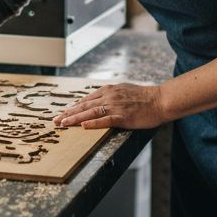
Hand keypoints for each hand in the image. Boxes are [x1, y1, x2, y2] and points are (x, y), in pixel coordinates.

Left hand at [53, 83, 168, 129]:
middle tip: (56, 120)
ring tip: (63, 123)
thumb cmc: (145, 98)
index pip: (87, 99)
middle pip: (84, 105)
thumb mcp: (124, 91)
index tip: (63, 112)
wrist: (161, 100)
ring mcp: (116, 106)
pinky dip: (93, 123)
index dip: (74, 106)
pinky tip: (83, 126)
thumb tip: (100, 101)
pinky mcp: (123, 116)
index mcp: (109, 90)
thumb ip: (111, 95)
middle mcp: (109, 96)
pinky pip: (105, 120)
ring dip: (75, 118)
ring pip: (90, 112)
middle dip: (68, 113)